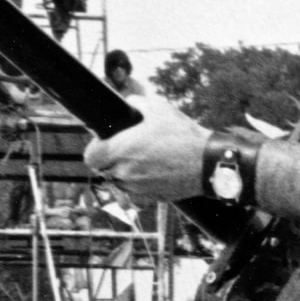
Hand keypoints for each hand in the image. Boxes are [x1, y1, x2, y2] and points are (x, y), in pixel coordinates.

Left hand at [83, 98, 209, 204]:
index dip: (96, 150)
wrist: (208, 163)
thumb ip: (138, 103)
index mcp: (122, 149)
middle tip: (128, 151)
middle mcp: (125, 171)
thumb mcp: (160, 109)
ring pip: (119, 183)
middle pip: (104, 170)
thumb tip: (129, 102)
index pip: (91, 157)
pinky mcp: (150, 198)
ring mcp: (137, 187)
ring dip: (124, 174)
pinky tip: (151, 175)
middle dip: (112, 161)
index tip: (104, 145)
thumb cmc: (185, 136)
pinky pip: (134, 194)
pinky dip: (137, 186)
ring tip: (143, 162)